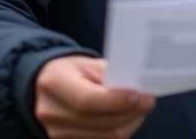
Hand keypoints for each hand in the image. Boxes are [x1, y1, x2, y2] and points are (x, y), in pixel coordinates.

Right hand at [35, 54, 154, 137]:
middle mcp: (52, 112)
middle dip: (131, 113)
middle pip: (100, 123)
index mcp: (55, 83)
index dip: (118, 101)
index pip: (88, 100)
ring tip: (139, 109)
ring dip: (130, 124)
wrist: (47, 86)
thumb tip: (138, 88)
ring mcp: (57, 133)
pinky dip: (120, 132)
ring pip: (106, 137)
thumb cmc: (71, 71)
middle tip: (148, 102)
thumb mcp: (88, 63)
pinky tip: (126, 118)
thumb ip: (110, 74)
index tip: (142, 96)